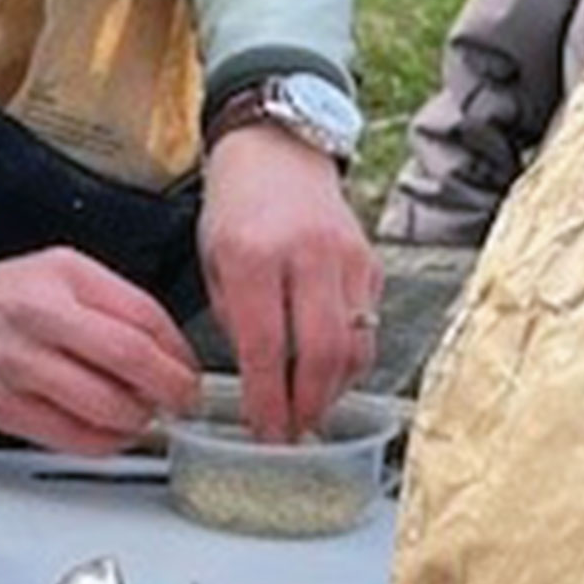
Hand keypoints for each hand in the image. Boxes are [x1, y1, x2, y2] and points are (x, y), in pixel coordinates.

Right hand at [0, 248, 200, 452]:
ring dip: (140, 418)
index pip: (144, 315)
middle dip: (172, 387)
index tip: (186, 367)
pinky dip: (108, 442)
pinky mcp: (6, 407)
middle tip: (181, 397)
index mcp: (63, 277)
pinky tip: (111, 430)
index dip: (179, 350)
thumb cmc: (0, 299)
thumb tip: (168, 348)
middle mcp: (42, 316)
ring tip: (141, 412)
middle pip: (132, 359)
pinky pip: (76, 437)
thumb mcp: (59, 272)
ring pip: (108, 406)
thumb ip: (114, 301)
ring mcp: (22, 364)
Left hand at [199, 125, 381, 439]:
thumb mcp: (213, 258)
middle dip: (308, 403)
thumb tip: (259, 375)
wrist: (278, 151)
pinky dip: (351, 358)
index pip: (264, 345)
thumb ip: (235, 316)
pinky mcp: (371, 263)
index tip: (264, 430)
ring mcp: (346, 259)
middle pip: (321, 352)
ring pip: (354, 345)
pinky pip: (370, 325)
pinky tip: (330, 373)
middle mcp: (306, 256)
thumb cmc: (237, 206)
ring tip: (311, 409)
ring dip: (334, 388)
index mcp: (253, 255)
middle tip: (293, 431)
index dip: (266, 398)